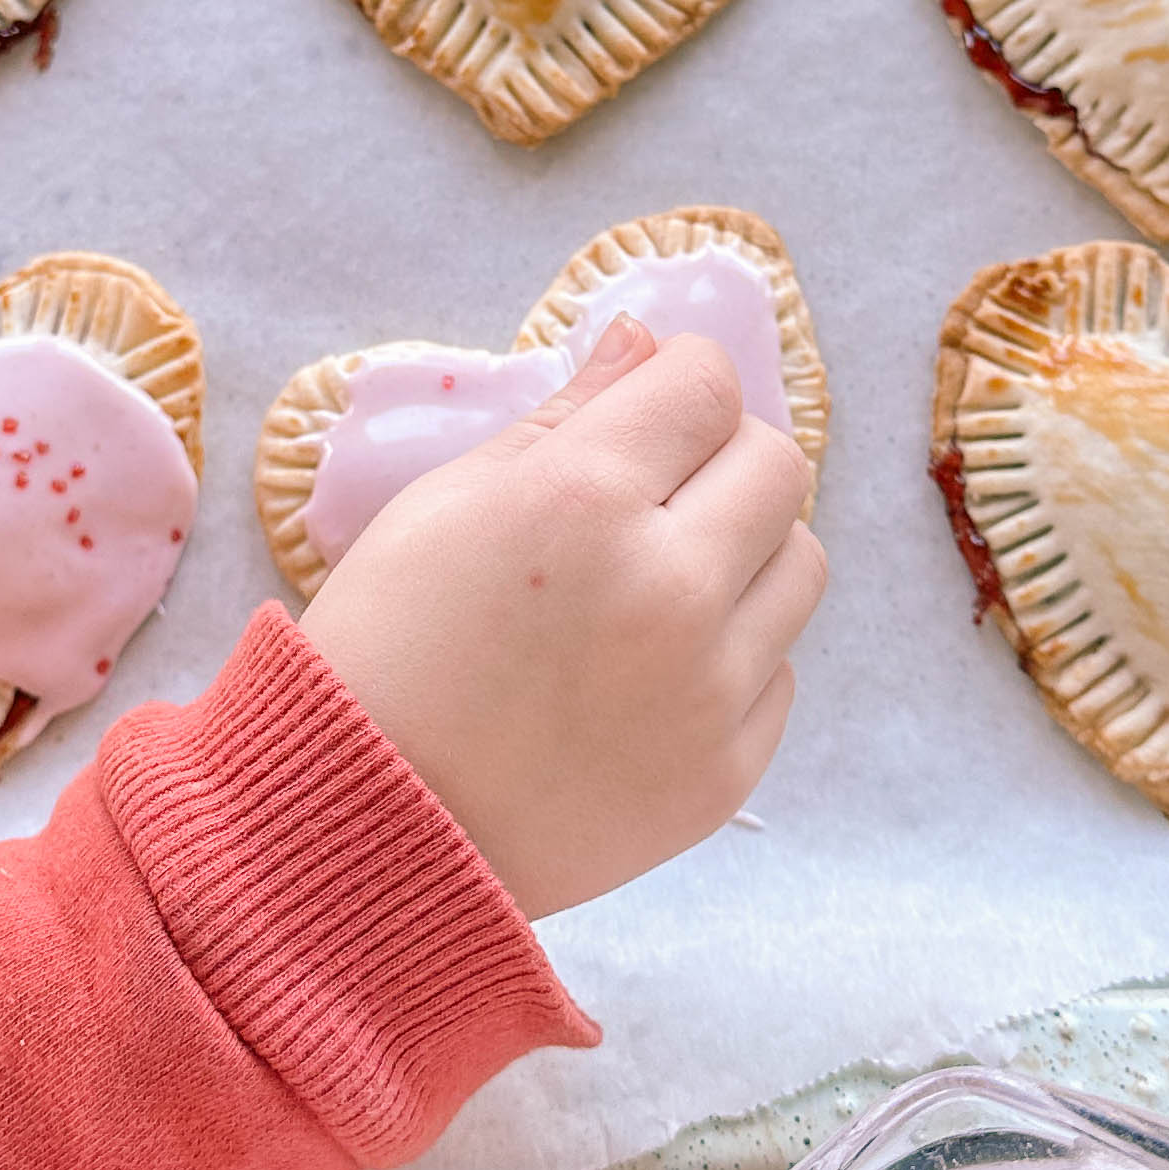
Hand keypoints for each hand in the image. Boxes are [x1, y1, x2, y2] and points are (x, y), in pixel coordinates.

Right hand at [298, 318, 826, 919]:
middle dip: (721, 460)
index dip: (676, 383)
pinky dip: (729, 659)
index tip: (647, 410)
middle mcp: (668, 587)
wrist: (367, 828)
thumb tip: (646, 341)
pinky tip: (642, 676)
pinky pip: (778, 672)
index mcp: (585, 499)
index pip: (708, 383)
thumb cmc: (388, 647)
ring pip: (800, 565)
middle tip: (653, 496)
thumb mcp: (450, 502)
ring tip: (653, 588)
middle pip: (779, 466)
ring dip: (743, 555)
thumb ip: (565, 413)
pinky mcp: (725, 773)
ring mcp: (707, 689)